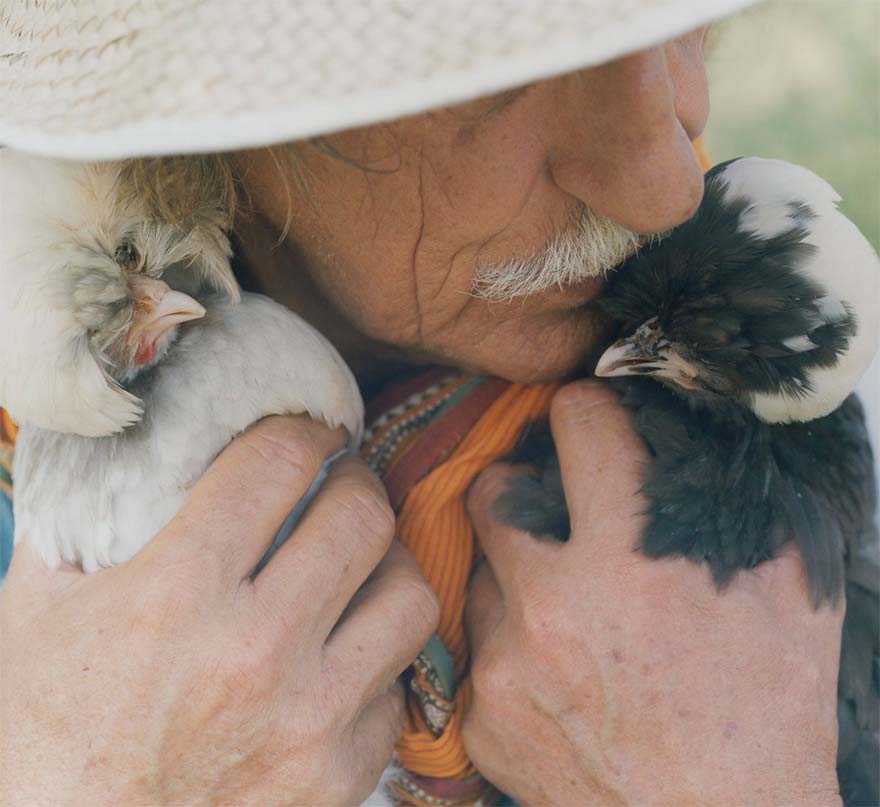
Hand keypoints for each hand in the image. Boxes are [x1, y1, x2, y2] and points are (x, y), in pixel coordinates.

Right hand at [1, 415, 438, 806]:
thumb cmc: (38, 738)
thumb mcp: (34, 613)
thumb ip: (84, 521)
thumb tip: (131, 454)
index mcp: (174, 595)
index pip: (276, 464)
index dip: (303, 429)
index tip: (310, 432)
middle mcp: (254, 653)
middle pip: (362, 518)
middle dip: (356, 481)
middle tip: (340, 483)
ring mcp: (307, 722)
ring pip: (409, 597)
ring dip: (388, 564)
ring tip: (359, 562)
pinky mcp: (335, 778)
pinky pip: (396, 688)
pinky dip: (375, 661)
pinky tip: (341, 655)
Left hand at [463, 381, 842, 806]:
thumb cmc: (768, 710)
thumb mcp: (790, 584)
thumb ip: (739, 493)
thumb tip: (700, 430)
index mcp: (632, 558)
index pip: (577, 420)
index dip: (590, 412)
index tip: (592, 426)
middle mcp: (553, 605)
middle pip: (490, 489)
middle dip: (521, 488)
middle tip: (551, 510)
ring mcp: (506, 666)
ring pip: (481, 571)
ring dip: (515, 574)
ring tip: (567, 608)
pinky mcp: (482, 719)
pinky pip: (479, 647)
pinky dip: (510, 647)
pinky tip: (557, 674)